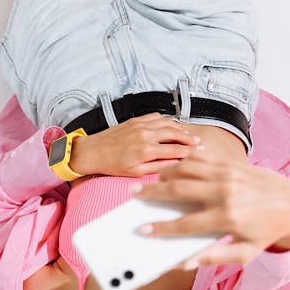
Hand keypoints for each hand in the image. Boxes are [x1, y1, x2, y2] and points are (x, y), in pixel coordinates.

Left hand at [70, 113, 200, 177]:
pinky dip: (166, 120)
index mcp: (146, 151)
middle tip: (197, 142)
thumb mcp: (136, 172)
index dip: (188, 151)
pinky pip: (156, 117)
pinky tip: (170, 125)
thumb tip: (173, 165)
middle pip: (174, 133)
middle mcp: (145, 135)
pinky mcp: (135, 120)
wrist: (93, 152)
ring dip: (179, 128)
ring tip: (187, 134)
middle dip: (188, 138)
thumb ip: (157, 167)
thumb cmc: (112, 165)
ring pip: (167, 123)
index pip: (174, 149)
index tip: (196, 153)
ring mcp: (140, 125)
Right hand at [133, 155, 289, 265]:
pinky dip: (183, 161)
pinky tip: (173, 168)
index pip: (186, 225)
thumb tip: (183, 263)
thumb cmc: (265, 232)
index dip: (161, 229)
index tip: (142, 231)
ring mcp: (228, 174)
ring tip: (151, 181)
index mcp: (228, 218)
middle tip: (135, 194)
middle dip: (153, 193)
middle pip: (180, 190)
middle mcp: (226, 193)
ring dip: (165, 174)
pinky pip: (201, 158)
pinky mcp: (232, 163)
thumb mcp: (244, 253)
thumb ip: (213, 258)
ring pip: (187, 169)